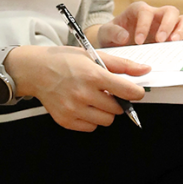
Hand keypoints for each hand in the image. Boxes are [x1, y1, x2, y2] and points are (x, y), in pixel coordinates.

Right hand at [7, 43, 149, 132]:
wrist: (37, 70)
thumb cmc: (66, 61)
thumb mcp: (94, 56)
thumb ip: (122, 65)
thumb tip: (145, 70)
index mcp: (93, 75)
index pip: (127, 91)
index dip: (136, 93)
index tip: (136, 93)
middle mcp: (83, 94)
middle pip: (117, 109)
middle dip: (117, 102)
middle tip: (106, 92)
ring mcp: (74, 109)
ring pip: (106, 121)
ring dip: (105, 112)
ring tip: (94, 99)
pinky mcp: (65, 120)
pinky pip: (91, 128)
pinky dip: (91, 119)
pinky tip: (84, 106)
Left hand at [94, 1, 182, 46]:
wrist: (115, 44)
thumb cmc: (112, 36)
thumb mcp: (105, 33)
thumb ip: (111, 32)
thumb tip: (125, 37)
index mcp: (139, 10)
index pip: (146, 12)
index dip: (144, 25)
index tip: (138, 41)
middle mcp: (156, 15)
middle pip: (171, 11)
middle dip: (167, 25)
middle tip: (161, 41)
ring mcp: (167, 26)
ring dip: (182, 30)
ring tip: (174, 44)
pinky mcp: (173, 38)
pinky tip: (182, 52)